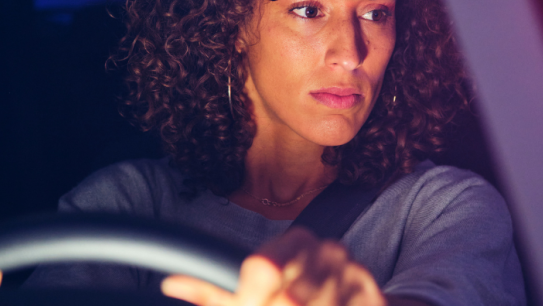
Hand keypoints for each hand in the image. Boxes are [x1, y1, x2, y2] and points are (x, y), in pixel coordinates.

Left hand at [162, 227, 384, 305]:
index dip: (251, 298)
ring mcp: (352, 271)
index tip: (249, 304)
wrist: (361, 304)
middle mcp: (325, 249)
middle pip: (287, 298)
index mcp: (294, 243)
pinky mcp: (371, 293)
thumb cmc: (300, 300)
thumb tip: (171, 284)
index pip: (262, 267)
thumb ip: (214, 292)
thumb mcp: (255, 296)